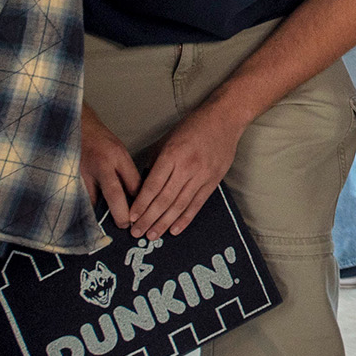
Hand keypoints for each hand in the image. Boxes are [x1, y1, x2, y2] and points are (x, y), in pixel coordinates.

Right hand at [79, 104, 140, 227]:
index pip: (132, 183)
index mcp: (117, 157)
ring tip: (104, 232)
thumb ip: (128, 173)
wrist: (76, 127)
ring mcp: (83, 173)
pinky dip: (84, 211)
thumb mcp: (120, 152)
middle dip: (121, 214)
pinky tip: (87, 222)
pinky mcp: (70, 179)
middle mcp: (101, 165)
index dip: (139, 202)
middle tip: (125, 227)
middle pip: (114, 194)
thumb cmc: (101, 142)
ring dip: (100, 215)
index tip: (141, 217)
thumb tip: (137, 196)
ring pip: (93, 201)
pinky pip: (79, 200)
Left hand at [130, 101, 248, 236]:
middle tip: (137, 233)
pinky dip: (185, 218)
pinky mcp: (213, 181)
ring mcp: (202, 175)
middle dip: (148, 218)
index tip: (131, 218)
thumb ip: (155, 162)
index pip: (153, 185)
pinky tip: (175, 229)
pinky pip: (197, 204)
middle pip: (164, 199)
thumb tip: (144, 186)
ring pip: (179, 205)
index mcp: (172, 154)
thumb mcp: (167, 139)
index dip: (141, 204)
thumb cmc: (192, 126)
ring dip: (164, 223)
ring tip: (152, 236)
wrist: (224, 119)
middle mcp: (187, 167)